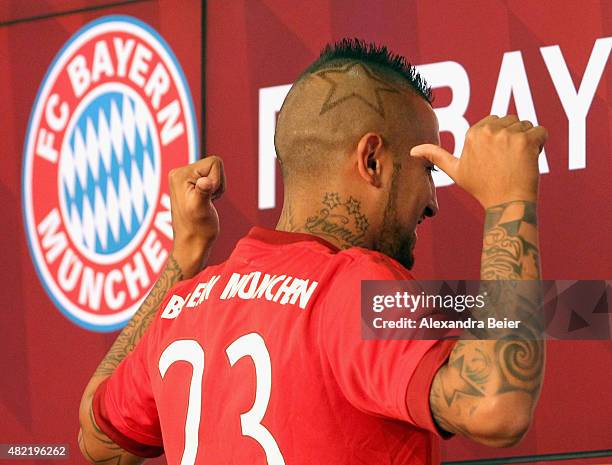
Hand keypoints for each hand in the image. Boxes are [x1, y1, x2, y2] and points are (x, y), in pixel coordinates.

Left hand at [168, 156, 225, 276]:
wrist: (192, 244)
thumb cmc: (198, 229)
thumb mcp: (201, 210)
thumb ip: (203, 193)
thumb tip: (206, 182)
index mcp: (180, 174)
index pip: (214, 162)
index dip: (217, 181)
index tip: (208, 197)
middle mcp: (179, 172)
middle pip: (215, 165)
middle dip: (217, 184)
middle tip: (207, 202)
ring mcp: (185, 178)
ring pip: (216, 173)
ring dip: (216, 189)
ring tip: (206, 203)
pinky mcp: (192, 185)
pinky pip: (213, 180)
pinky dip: (214, 192)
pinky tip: (205, 203)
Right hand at [411, 115, 547, 208]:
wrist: (506, 204)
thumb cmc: (482, 188)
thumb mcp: (456, 171)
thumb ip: (436, 156)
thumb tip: (412, 151)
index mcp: (473, 133)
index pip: (496, 122)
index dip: (499, 140)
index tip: (495, 160)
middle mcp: (488, 130)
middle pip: (512, 121)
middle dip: (514, 138)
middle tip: (507, 162)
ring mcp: (507, 135)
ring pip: (527, 125)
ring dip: (527, 142)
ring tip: (517, 162)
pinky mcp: (526, 140)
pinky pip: (542, 132)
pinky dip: (540, 145)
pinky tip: (529, 161)